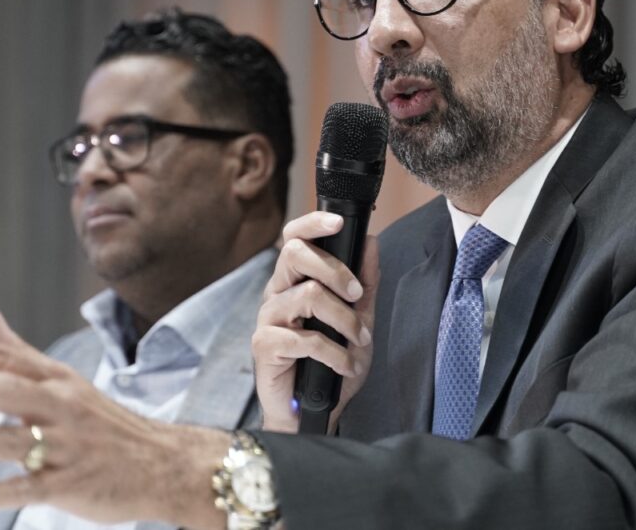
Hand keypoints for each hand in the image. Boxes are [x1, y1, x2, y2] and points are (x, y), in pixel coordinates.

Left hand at [0, 300, 228, 528]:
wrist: (163, 463)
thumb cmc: (102, 422)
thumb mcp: (63, 380)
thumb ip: (15, 349)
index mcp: (58, 381)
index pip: (9, 360)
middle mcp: (63, 409)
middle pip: (12, 393)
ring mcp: (68, 448)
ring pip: (16, 441)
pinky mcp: (71, 485)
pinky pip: (28, 489)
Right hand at [253, 212, 377, 432]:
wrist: (314, 413)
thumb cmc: (331, 365)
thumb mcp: (359, 319)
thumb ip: (365, 282)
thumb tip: (371, 242)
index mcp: (295, 280)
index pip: (294, 237)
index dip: (313, 223)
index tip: (339, 222)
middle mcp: (277, 293)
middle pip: (295, 253)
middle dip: (334, 268)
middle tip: (355, 293)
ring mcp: (268, 318)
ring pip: (307, 294)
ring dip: (343, 319)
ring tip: (360, 340)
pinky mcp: (264, 346)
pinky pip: (304, 338)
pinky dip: (335, 353)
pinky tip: (345, 365)